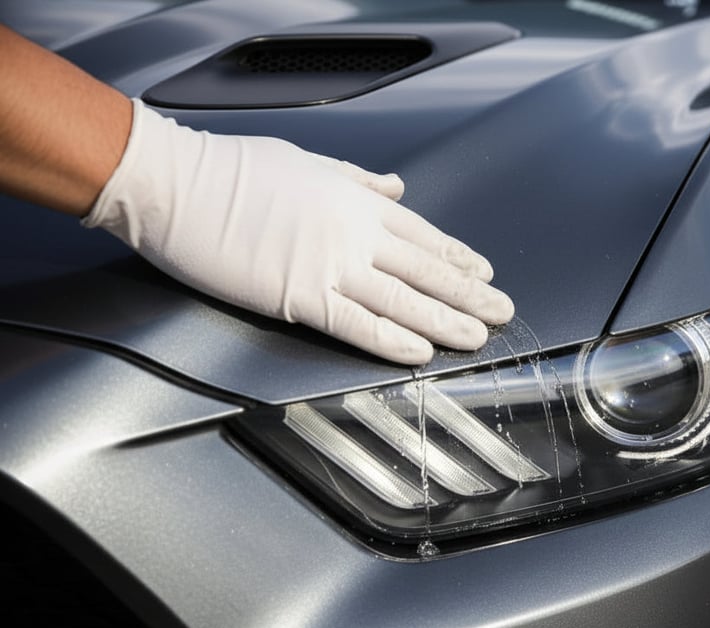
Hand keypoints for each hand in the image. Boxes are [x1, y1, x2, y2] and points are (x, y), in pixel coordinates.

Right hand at [83, 100, 512, 364]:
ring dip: (446, 322)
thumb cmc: (233, 169)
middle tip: (502, 312)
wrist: (177, 182)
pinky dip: (393, 340)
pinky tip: (422, 353)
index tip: (484, 274)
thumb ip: (358, 180)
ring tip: (478, 337)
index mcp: (356, 201)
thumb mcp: (308, 162)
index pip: (423, 236)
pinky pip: (358, 324)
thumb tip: (395, 187)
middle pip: (426, 271)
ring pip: (404, 301)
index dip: (458, 258)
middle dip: (469, 295)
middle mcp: (354, 233)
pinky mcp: (300, 296)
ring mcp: (330, 265)